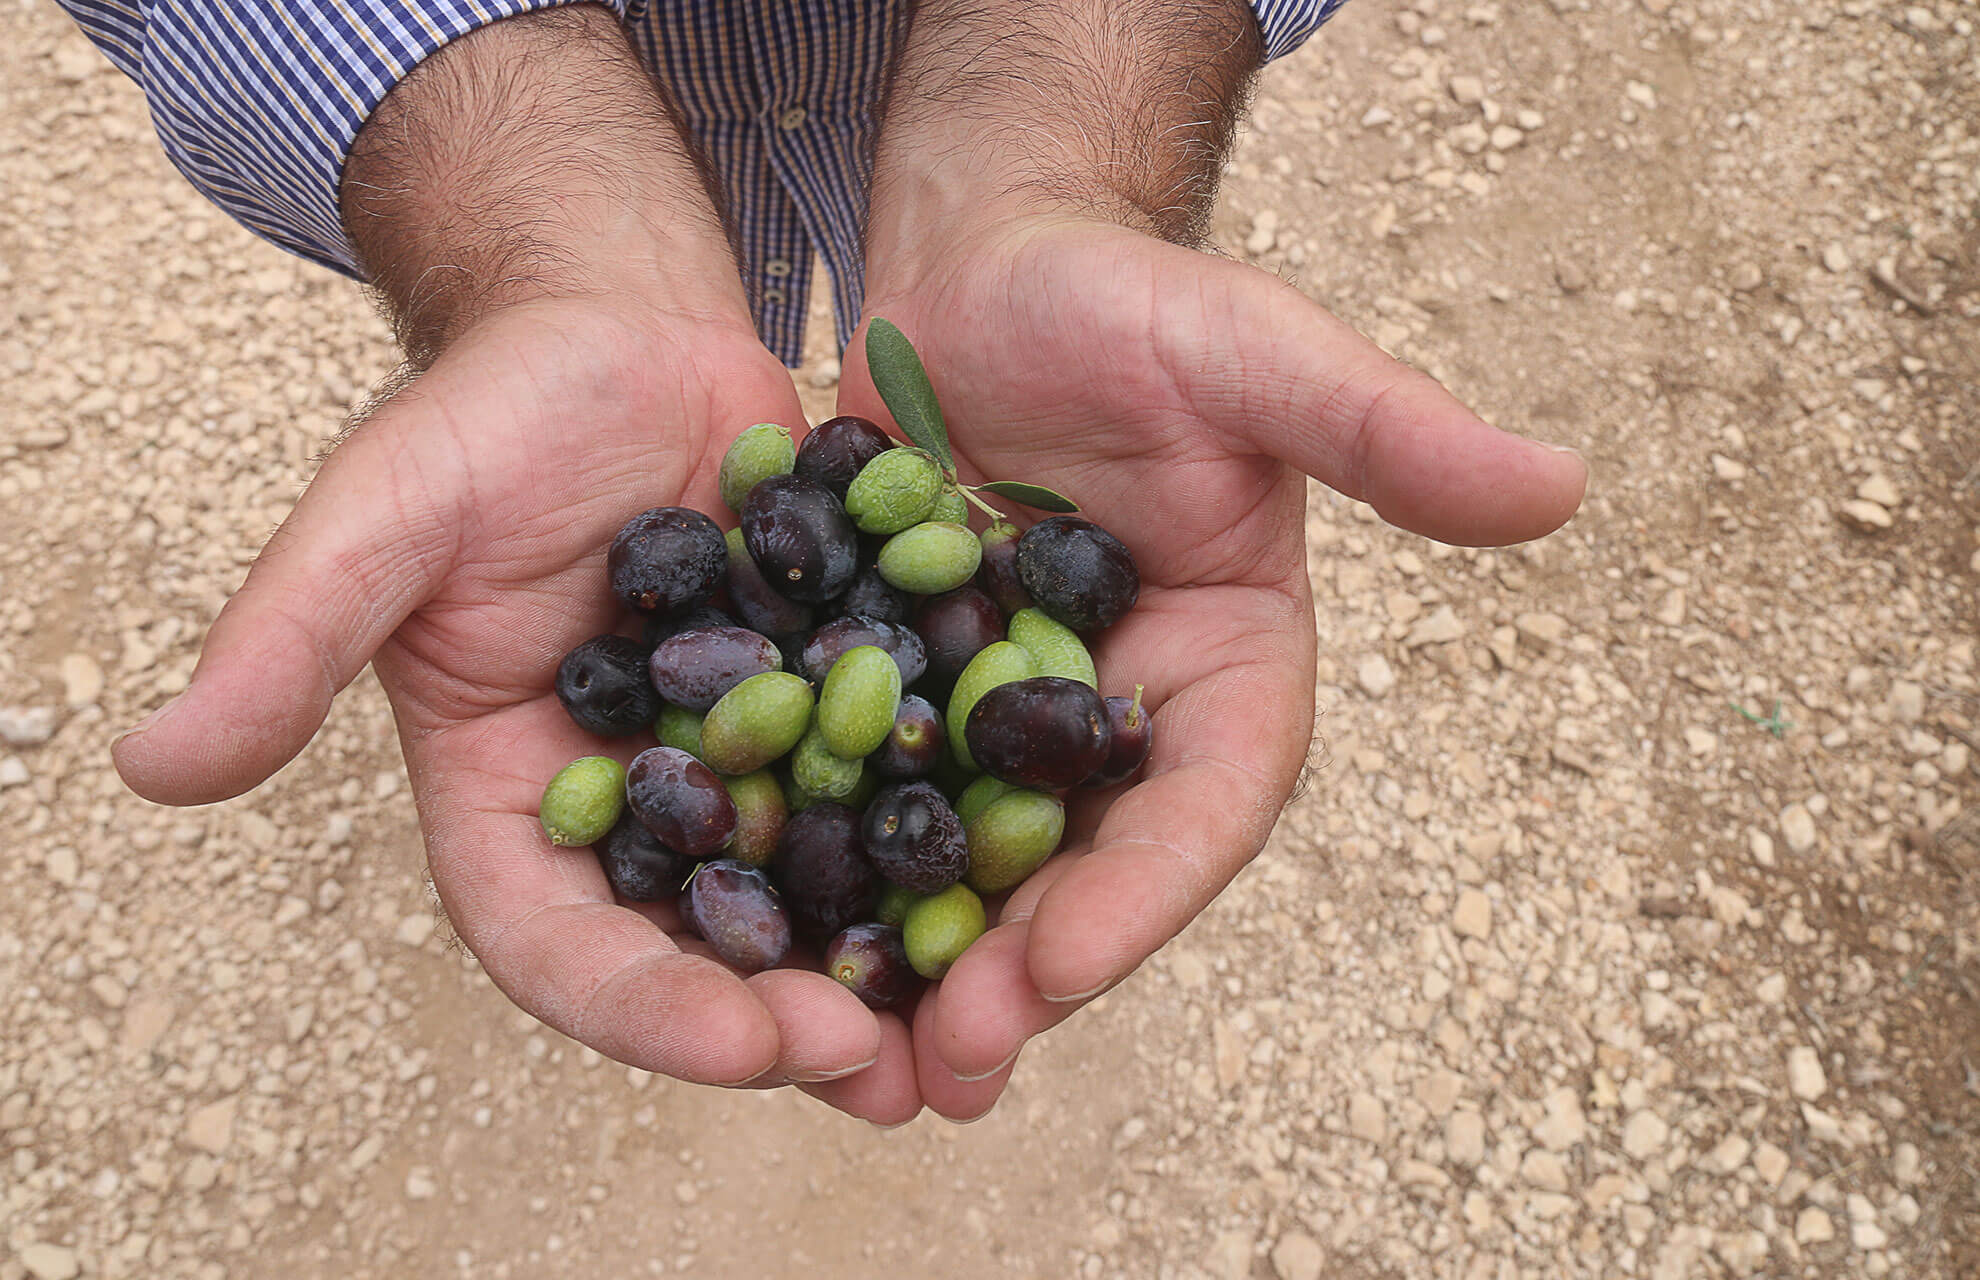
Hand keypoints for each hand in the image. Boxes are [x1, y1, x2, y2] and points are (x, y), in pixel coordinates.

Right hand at [110, 7, 922, 1123]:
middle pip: (698, 949)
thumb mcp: (388, 513)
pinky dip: (945, 840)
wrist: (626, 328)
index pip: (560, 940)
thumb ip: (290, 635)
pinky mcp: (826, 699)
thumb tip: (148, 765)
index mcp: (517, 795)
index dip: (643, 1004)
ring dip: (885, 966)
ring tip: (972, 1023)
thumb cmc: (494, 412)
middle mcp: (632, 804)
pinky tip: (1027, 876)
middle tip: (881, 1067)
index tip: (747, 1043)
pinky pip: (890, 787)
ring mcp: (737, 759)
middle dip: (783, 1020)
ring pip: (810, 892)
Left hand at [837, 215, 1586, 1119]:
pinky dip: (829, 866)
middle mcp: (1125, 715)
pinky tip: (769, 935)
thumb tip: (1562, 487)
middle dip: (1027, 966)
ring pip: (973, 860)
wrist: (978, 267)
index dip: (1146, 891)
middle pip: (1087, 864)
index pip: (1206, 799)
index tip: (1065, 967)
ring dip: (925, 959)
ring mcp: (1006, 716)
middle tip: (953, 1057)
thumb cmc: (1125, 295)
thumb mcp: (1251, 353)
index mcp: (1228, 666)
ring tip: (863, 1055)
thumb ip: (1384, 429)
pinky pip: (865, 793)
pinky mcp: (903, 694)